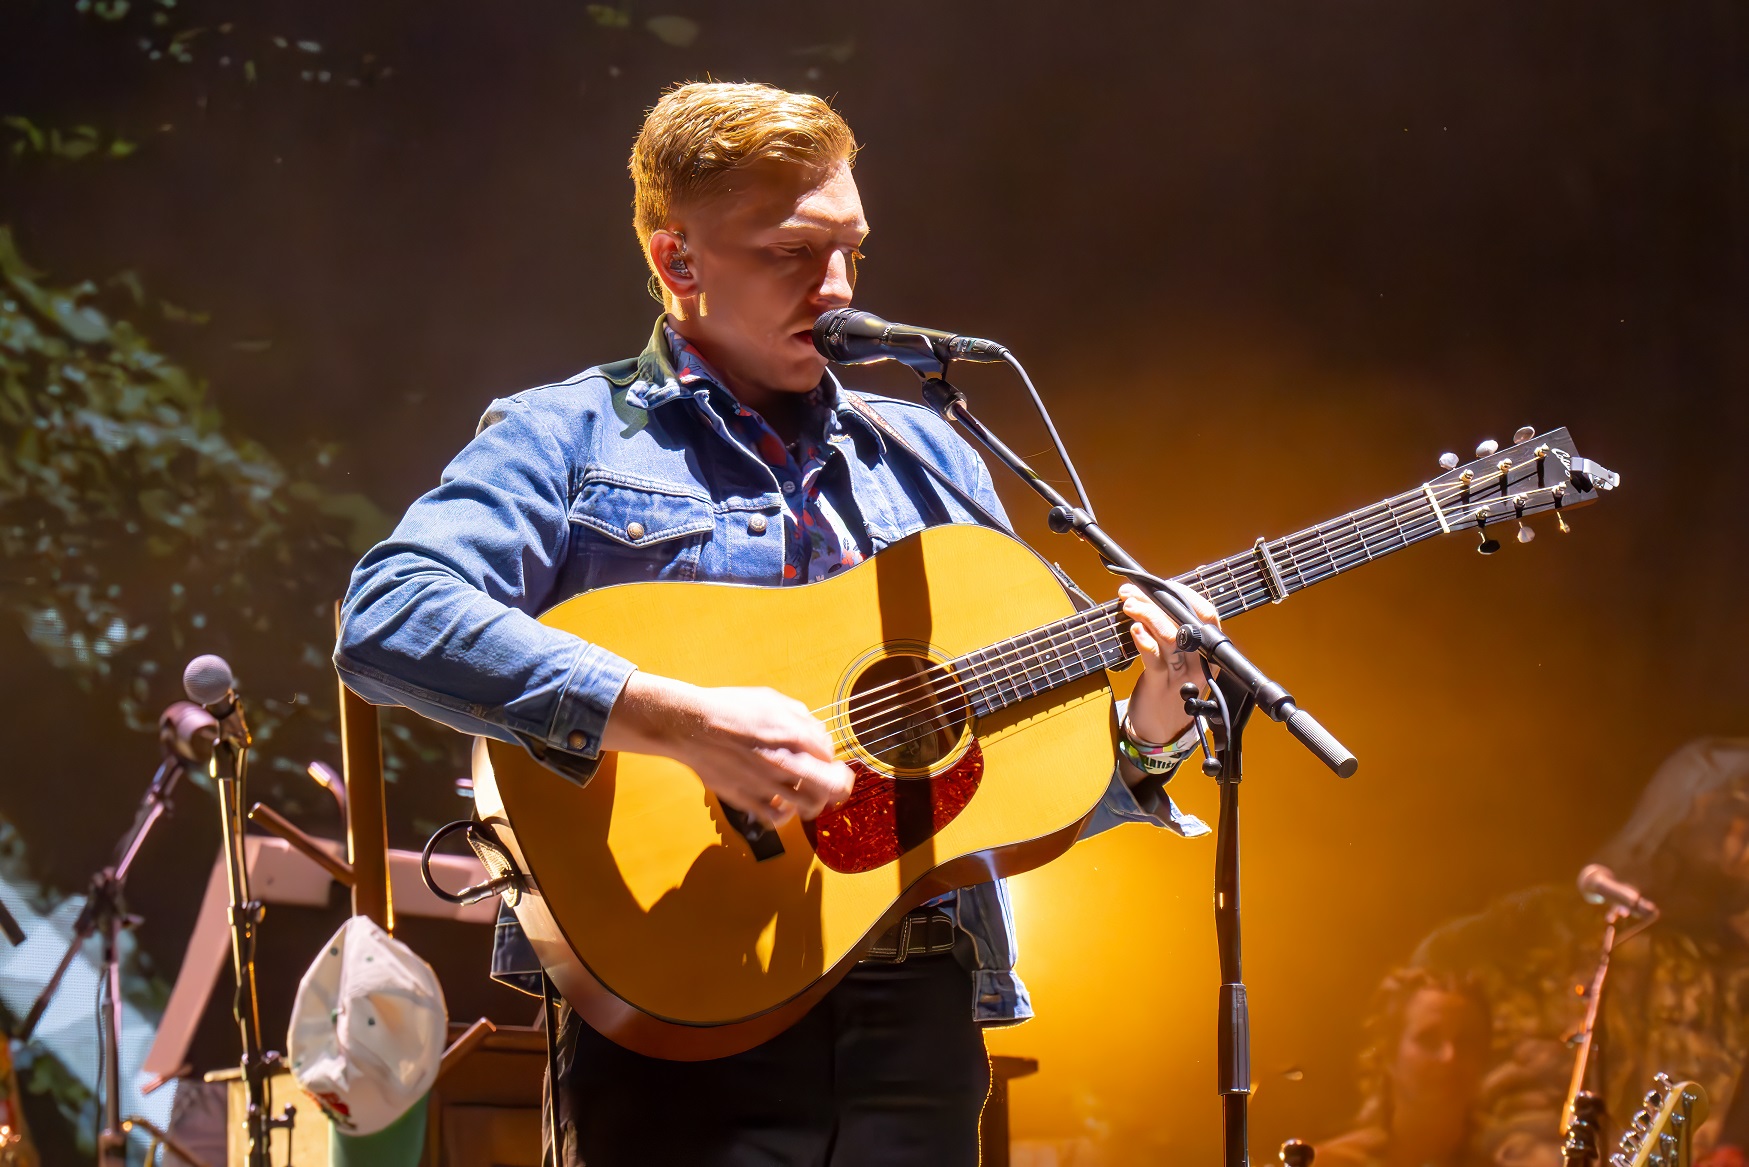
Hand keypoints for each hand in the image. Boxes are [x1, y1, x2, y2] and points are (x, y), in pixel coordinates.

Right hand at [603, 672, 854, 825]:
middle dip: (840, 786)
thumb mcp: (770, 699)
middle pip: (833, 785)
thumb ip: (799, 715)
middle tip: (839, 787)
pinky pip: (778, 818)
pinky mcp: (748, 798)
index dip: (829, 756)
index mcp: (795, 734)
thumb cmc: (728, 709)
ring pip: (809, 805)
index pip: (830, 753)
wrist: (691, 726)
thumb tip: (817, 731)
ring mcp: (768, 783)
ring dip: (815, 802)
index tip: (823, 758)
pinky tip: (782, 806)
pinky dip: (785, 816)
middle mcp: (786, 761)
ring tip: (810, 799)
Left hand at [1118, 581, 1221, 750]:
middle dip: (1157, 601)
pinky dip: (1144, 640)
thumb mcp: (1179, 662)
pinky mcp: (1160, 686)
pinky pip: (1154, 659)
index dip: (1185, 596)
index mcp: (1208, 654)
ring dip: (1147, 615)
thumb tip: (1155, 601)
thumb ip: (1174, 636)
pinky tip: (1134, 629)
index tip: (1162, 585)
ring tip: (1129, 604)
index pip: (1206, 616)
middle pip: (1184, 622)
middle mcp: (1199, 663)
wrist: (1161, 733)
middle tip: (1132, 591)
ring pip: (1170, 636)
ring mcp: (1181, 675)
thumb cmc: (1168, 692)